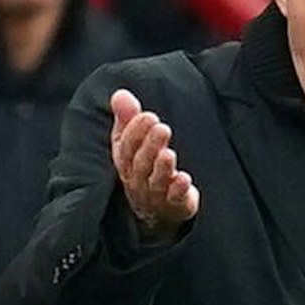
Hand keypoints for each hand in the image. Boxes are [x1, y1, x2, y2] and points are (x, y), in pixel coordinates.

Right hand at [109, 89, 198, 240]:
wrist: (156, 210)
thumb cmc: (144, 167)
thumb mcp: (133, 142)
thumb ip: (128, 118)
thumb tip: (120, 94)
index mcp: (125, 163)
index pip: (125, 148)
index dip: (134, 132)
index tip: (147, 116)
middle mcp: (137, 180)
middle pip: (140, 164)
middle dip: (150, 146)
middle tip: (162, 128)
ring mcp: (155, 195)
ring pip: (155, 182)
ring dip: (161, 167)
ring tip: (169, 153)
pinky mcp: (174, 205)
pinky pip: (174, 199)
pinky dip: (178, 189)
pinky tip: (184, 179)